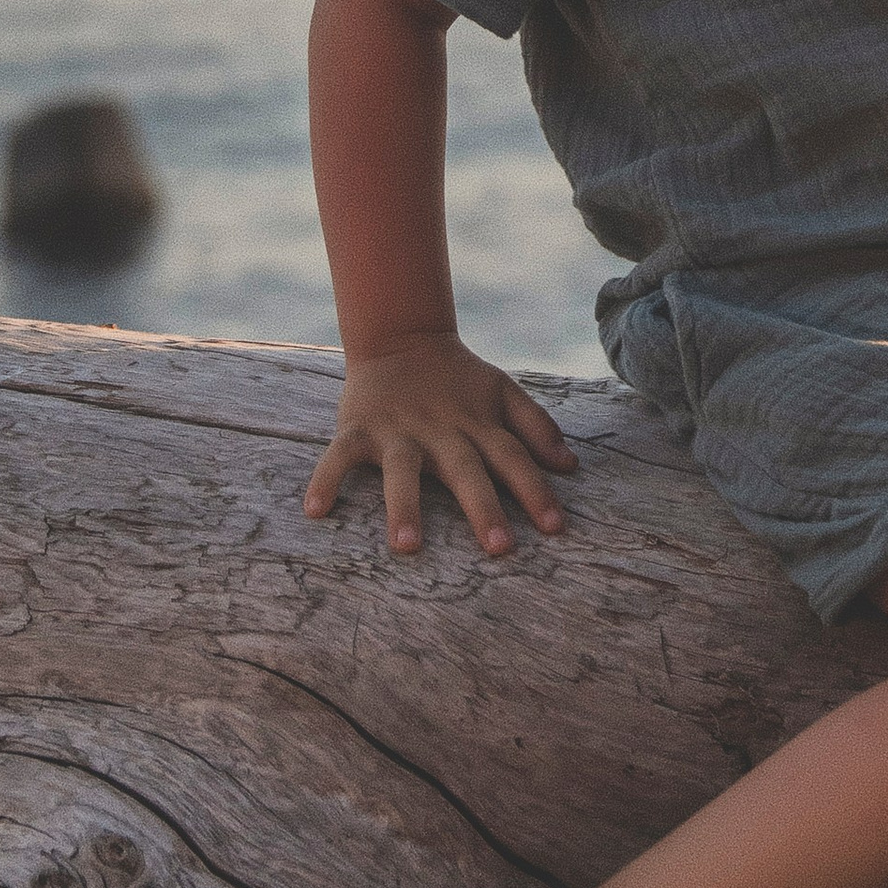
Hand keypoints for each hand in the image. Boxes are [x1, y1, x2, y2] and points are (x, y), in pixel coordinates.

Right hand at [303, 331, 577, 556]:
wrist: (401, 338)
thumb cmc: (459, 379)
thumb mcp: (503, 392)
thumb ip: (537, 427)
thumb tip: (570, 466)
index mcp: (478, 423)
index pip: (513, 458)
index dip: (535, 491)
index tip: (556, 528)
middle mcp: (441, 430)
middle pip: (466, 470)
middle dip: (483, 508)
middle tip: (500, 548)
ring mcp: (398, 430)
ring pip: (402, 470)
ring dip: (404, 506)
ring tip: (407, 546)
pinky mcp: (358, 428)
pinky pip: (338, 456)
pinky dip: (326, 479)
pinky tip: (316, 511)